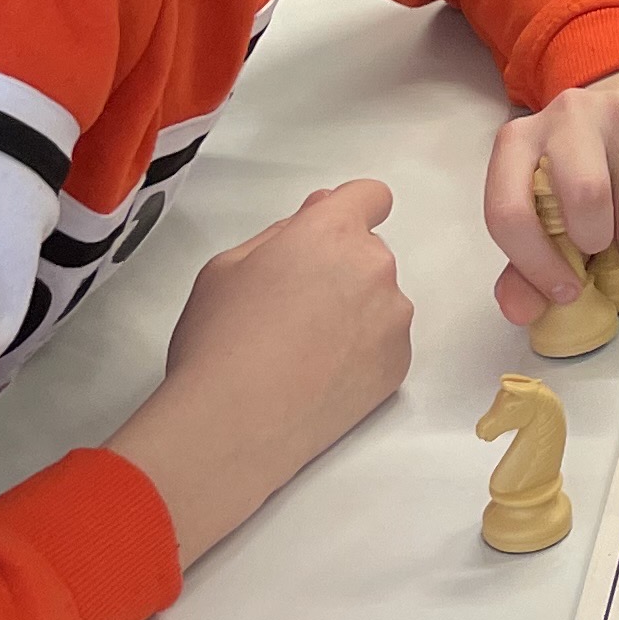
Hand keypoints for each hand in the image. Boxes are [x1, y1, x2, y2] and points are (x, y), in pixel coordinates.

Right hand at [106, 178, 414, 562]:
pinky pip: (385, 342)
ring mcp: (393, 317)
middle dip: (339, 269)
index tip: (332, 235)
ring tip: (301, 350)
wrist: (234, 423)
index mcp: (331, 232)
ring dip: (353, 312)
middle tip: (292, 308)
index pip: (370, 196)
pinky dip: (361, 353)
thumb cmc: (219, 344)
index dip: (350, 212)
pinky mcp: (399, 363)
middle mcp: (374, 267)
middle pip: (368, 253)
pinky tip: (319, 375)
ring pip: (378, 300)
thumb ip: (282, 232)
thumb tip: (316, 214)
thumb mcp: (226, 267)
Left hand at [487, 67, 618, 326]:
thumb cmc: (572, 174)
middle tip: (601, 249)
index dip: (536, 266)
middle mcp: (568, 113)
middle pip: (587, 196)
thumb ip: (523, 267)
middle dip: (598, 243)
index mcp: (517, 141)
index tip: (564, 291)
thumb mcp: (538, 213)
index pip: (510, 212)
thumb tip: (523, 310)